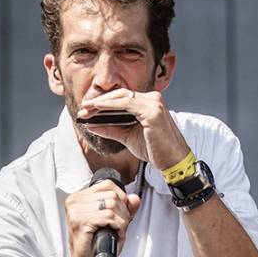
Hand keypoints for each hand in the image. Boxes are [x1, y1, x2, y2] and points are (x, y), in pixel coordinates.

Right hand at [62, 177, 141, 256]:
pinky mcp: (80, 221)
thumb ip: (124, 208)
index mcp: (78, 197)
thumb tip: (135, 198)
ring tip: (117, 231)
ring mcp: (75, 211)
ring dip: (121, 220)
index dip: (121, 198)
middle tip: (120, 226)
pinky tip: (115, 234)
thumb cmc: (96, 244)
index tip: (122, 213)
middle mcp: (74, 201)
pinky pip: (109, 216)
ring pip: (112, 205)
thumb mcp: (112, 222)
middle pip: (112, 195)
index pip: (107, 185)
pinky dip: (118, 226)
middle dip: (123, 211)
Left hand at [75, 88, 189, 166]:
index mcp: (149, 102)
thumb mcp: (128, 137)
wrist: (174, 161)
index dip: (103, 102)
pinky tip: (97, 110)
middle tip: (83, 109)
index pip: (122, 97)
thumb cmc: (155, 149)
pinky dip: (109, 106)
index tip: (87, 109)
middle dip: (99, 101)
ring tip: (86, 110)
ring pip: (121, 97)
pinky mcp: (152, 111)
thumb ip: (111, 129)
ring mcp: (154, 103)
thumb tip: (91, 125)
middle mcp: (153, 99)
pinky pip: (126, 104)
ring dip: (101, 103)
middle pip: (120, 94)